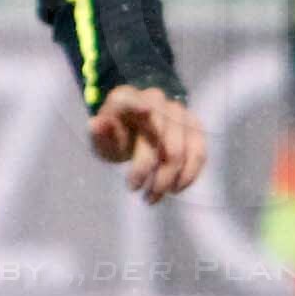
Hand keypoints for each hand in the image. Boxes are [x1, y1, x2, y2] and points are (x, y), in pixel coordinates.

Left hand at [89, 83, 206, 203]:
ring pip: (183, 150)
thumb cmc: (115, 136)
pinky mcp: (194, 125)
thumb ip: (99, 134)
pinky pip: (199, 152)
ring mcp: (178, 111)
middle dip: (151, 171)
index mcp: (125, 98)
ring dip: (170, 179)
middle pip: (161, 139)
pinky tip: (175, 189)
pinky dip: (189, 174)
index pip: (131, 100)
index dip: (138, 104)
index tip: (144, 110)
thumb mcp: (101, 139)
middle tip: (137, 192)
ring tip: (153, 197)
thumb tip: (95, 124)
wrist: (135, 130)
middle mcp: (155, 99)